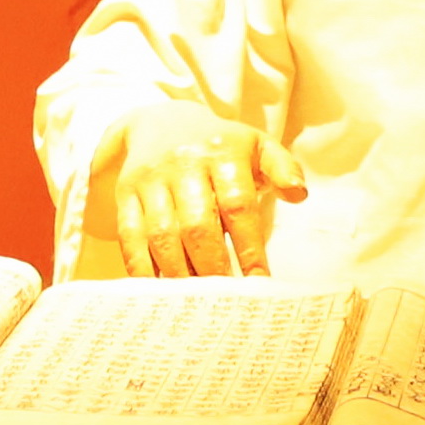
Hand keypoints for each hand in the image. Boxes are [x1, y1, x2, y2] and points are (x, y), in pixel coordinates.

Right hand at [89, 109, 309, 278]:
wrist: (163, 121)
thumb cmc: (221, 146)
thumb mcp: (257, 145)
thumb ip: (282, 167)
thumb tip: (299, 193)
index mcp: (222, 152)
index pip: (238, 205)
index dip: (249, 247)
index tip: (260, 282)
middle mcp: (183, 162)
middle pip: (198, 225)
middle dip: (213, 267)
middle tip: (226, 300)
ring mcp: (151, 178)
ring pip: (162, 234)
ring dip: (179, 274)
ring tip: (195, 304)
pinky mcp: (126, 193)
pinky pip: (130, 236)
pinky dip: (143, 268)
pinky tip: (160, 292)